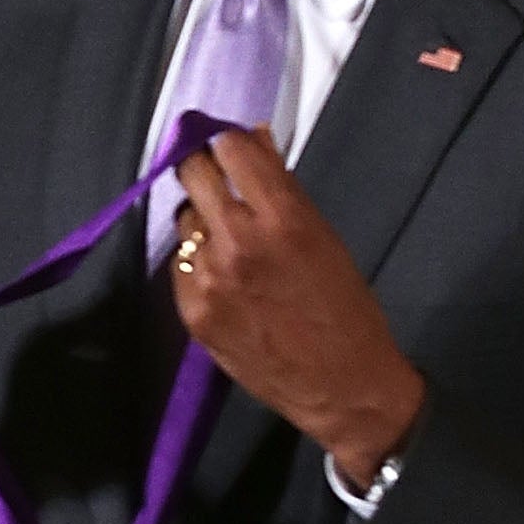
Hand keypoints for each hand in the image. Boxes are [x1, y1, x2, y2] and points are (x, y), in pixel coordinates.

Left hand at [170, 129, 422, 486]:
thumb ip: (282, 186)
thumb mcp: (324, 236)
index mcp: (283, 218)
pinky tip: (222, 276)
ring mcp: (209, 277)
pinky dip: (195, 261)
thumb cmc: (344, 309)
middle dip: (202, 167)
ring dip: (200, 220)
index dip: (226, 140)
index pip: (231, 149)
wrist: (341, 384)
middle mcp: (239, 241)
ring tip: (228, 240)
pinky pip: (179, 264)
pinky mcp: (192, 309)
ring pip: (183, 220)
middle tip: (211, 174)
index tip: (225, 143)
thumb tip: (254, 139)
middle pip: (193, 173)